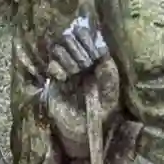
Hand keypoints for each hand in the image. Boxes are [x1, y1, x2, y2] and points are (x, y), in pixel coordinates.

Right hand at [45, 13, 120, 159]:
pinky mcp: (54, 82)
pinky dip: (57, 69)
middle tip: (85, 64)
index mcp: (92, 57)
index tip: (91, 47)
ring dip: (68, 59)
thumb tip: (100, 44)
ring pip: (58, 50)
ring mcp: (64, 70)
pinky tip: (64, 79)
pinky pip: (51, 67)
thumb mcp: (112, 85)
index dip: (85, 37)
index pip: (83, 35)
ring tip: (76, 73)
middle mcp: (77, 60)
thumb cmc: (104, 107)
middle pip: (68, 38)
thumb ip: (107, 65)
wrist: (89, 128)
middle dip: (77, 49)